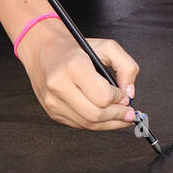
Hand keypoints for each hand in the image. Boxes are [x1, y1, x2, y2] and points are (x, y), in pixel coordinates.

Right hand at [16, 19, 140, 130]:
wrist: (43, 49)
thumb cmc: (75, 48)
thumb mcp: (106, 47)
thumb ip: (126, 66)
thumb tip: (129, 93)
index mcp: (73, 66)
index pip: (103, 96)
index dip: (119, 99)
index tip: (125, 96)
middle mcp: (59, 85)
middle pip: (96, 115)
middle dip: (118, 116)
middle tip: (129, 112)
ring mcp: (53, 101)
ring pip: (88, 124)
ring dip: (109, 124)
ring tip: (121, 117)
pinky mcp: (52, 112)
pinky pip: (79, 125)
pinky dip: (96, 124)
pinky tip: (105, 116)